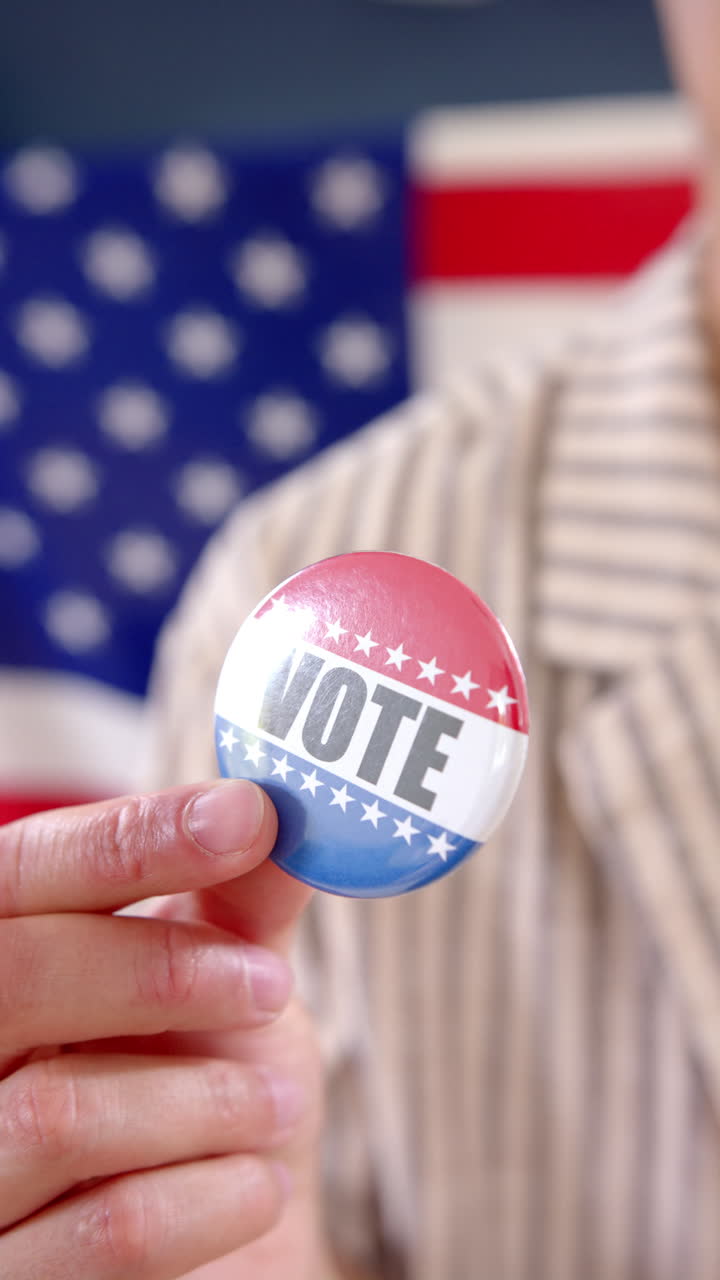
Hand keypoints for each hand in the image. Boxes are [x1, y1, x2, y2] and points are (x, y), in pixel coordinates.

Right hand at [0, 780, 325, 1279]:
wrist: (230, 1243)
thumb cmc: (209, 1082)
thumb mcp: (226, 974)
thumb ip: (238, 898)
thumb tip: (283, 798)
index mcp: (3, 957)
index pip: (23, 874)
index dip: (131, 839)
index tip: (249, 818)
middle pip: (17, 978)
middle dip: (161, 972)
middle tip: (268, 985)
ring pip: (59, 1113)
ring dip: (208, 1100)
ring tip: (277, 1102)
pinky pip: (108, 1231)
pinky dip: (213, 1197)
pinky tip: (260, 1184)